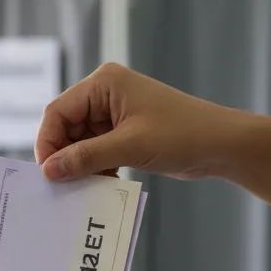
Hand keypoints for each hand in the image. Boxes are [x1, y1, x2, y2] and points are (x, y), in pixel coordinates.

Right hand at [36, 62, 245, 180]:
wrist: (223, 145)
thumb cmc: (182, 135)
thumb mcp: (129, 147)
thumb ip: (85, 158)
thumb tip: (49, 171)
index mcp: (103, 83)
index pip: (58, 111)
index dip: (48, 142)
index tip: (47, 174)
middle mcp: (105, 93)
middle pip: (66, 126)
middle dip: (64, 155)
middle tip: (62, 185)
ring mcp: (115, 113)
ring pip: (80, 141)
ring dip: (80, 164)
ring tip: (84, 187)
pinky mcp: (125, 132)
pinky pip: (96, 149)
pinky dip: (95, 167)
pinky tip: (102, 183)